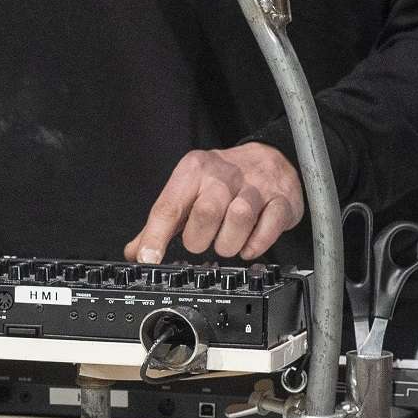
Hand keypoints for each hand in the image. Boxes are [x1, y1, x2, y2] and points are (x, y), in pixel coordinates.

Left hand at [126, 143, 302, 263]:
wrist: (269, 157)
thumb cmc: (223, 180)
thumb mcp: (188, 192)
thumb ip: (161, 224)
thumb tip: (135, 252)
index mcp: (194, 169)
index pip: (169, 206)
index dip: (156, 237)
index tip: (148, 259)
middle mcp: (224, 174)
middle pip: (206, 213)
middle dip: (199, 240)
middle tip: (201, 243)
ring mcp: (256, 186)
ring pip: (239, 219)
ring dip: (229, 244)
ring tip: (226, 243)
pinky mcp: (282, 200)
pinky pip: (268, 228)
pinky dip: (256, 245)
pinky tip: (248, 245)